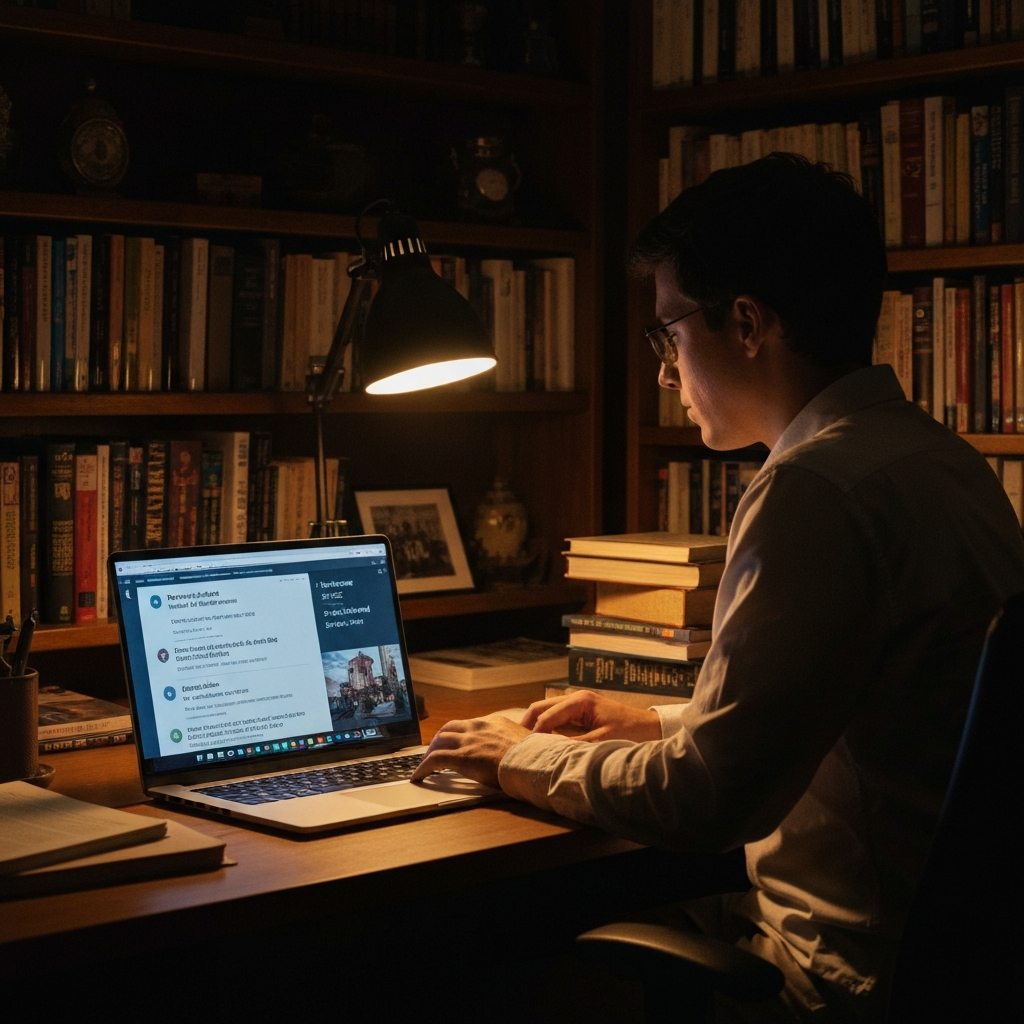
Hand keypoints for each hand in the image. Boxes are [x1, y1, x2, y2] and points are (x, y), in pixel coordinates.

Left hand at [411, 713, 530, 788]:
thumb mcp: (526, 741)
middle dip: (439, 738)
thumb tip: (521, 749)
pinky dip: (423, 766)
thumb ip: (516, 742)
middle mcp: (478, 727)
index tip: (456, 740)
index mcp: (494, 722)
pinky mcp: (462, 757)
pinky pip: (435, 759)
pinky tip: (419, 775)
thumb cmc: (534, 756)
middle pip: (450, 728)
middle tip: (434, 749)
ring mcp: (469, 741)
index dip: (459, 733)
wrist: (533, 762)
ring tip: (425, 762)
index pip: (469, 724)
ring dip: (430, 751)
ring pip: (439, 740)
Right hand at [521, 690, 661, 742]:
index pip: (547, 715)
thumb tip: (552, 753)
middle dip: (528, 724)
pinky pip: (557, 717)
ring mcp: (578, 704)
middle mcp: (576, 698)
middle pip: (541, 707)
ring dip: (536, 725)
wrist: (651, 728)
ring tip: (527, 744)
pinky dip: (547, 727)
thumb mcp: (602, 741)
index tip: (524, 749)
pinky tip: (544, 742)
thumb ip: (576, 745)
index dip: (534, 732)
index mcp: (580, 701)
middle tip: (517, 744)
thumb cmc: (631, 732)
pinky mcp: (581, 713)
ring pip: (547, 711)